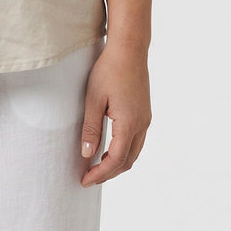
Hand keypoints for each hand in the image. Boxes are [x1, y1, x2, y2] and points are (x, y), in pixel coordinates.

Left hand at [79, 41, 151, 186]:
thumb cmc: (109, 70)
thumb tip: (86, 154)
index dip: (100, 174)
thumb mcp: (93, 98)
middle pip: (127, 161)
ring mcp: (145, 119)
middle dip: (108, 173)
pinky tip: (111, 149)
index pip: (116, 160)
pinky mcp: (145, 113)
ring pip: (134, 152)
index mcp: (129, 124)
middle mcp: (141, 125)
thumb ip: (90, 128)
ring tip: (98, 167)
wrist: (129, 50)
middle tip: (89, 177)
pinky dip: (124, 152)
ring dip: (118, 164)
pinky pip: (137, 141)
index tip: (85, 181)